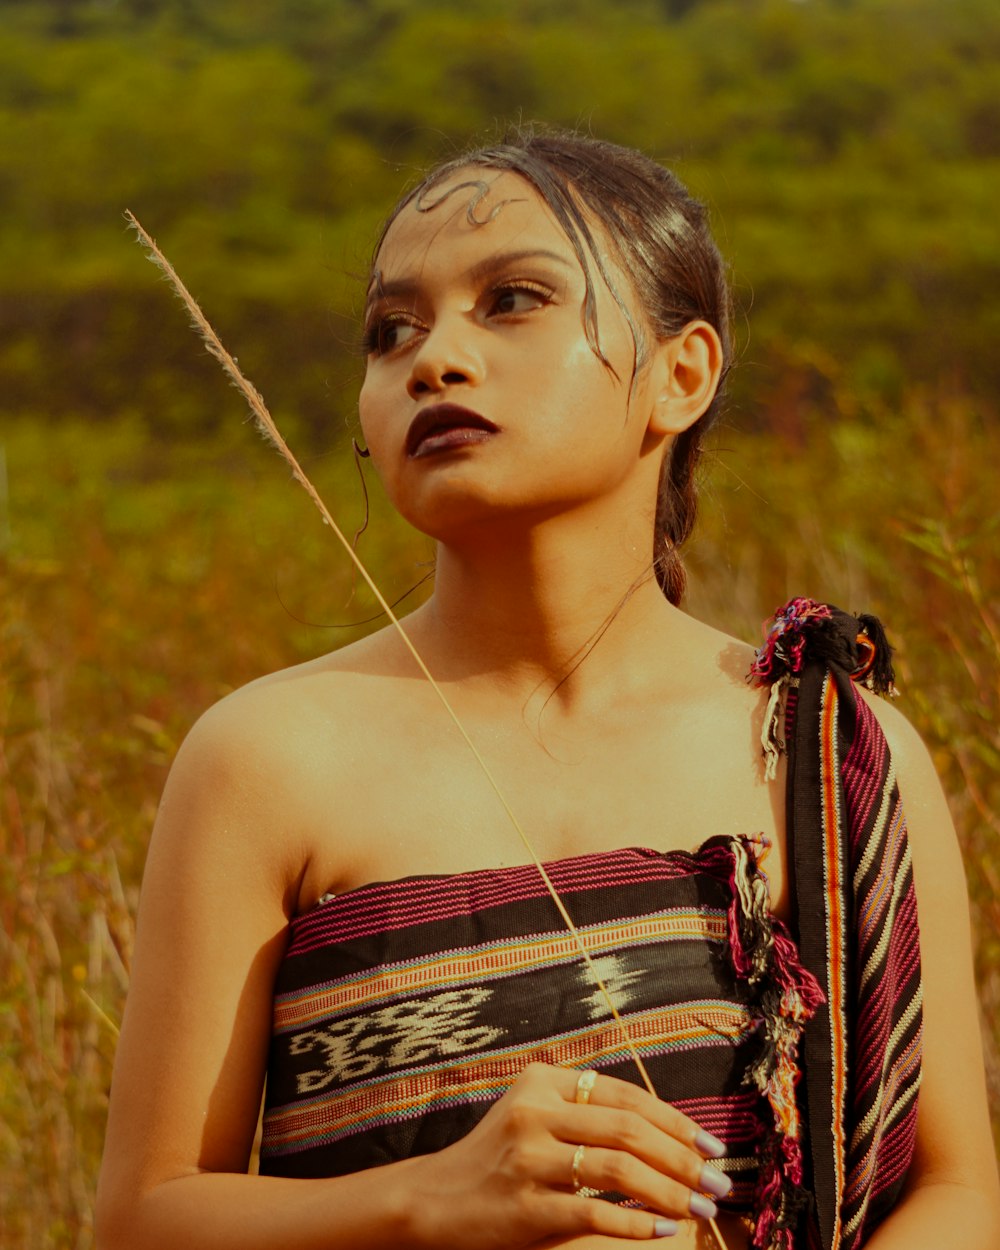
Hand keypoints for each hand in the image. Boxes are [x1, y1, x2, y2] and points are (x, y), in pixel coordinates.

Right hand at [404, 1062, 730, 1248]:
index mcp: (543, 1081)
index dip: (675, 1120)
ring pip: (618, 1169)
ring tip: (701, 1207)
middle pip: (629, 1129)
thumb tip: (667, 1131)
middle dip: (683, 1158)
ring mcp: (528, 1157)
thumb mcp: (534, 1116)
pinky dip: (636, 1223)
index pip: (626, 1095)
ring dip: (670, 1190)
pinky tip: (664, 1229)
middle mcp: (535, 1111)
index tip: (710, 1145)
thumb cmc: (496, 1159)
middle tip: (718, 1182)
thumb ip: (585, 1113)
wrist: (434, 1200)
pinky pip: (595, 1213)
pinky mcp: (524, 1205)